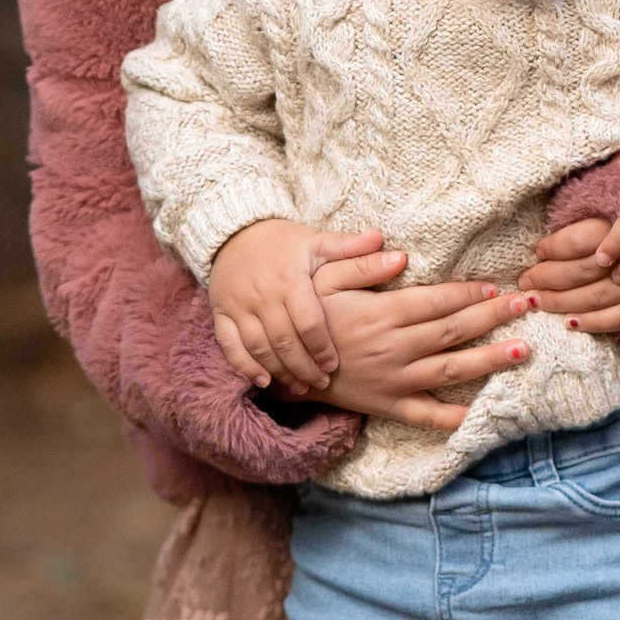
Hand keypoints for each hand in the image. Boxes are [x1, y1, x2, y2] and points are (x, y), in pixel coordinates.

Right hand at [208, 223, 387, 393]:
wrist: (235, 234)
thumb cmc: (285, 243)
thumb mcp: (318, 242)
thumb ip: (354, 253)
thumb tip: (398, 255)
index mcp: (290, 278)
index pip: (307, 319)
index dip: (321, 345)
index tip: (334, 364)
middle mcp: (263, 294)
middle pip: (283, 339)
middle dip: (303, 365)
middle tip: (322, 382)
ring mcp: (239, 306)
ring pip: (258, 347)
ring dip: (280, 370)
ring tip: (301, 386)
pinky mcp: (221, 314)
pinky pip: (230, 346)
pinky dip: (245, 366)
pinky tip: (264, 381)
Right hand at [318, 266, 531, 433]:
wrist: (287, 368)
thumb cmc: (309, 316)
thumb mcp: (321, 279)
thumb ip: (359, 265)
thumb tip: (399, 254)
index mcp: (381, 314)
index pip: (436, 301)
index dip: (469, 292)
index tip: (495, 285)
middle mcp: (393, 348)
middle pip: (453, 331)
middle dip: (493, 317)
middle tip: (526, 305)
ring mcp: (394, 380)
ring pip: (451, 370)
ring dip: (489, 360)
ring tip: (521, 350)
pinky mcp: (389, 405)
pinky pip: (428, 416)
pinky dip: (457, 417)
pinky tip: (485, 411)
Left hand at [520, 217, 619, 338]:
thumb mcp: (618, 201)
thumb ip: (588, 217)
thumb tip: (547, 242)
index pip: (580, 240)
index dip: (553, 247)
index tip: (537, 251)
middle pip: (583, 271)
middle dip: (547, 279)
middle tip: (524, 283)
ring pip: (598, 297)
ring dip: (562, 303)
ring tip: (536, 302)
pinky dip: (595, 323)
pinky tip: (571, 323)